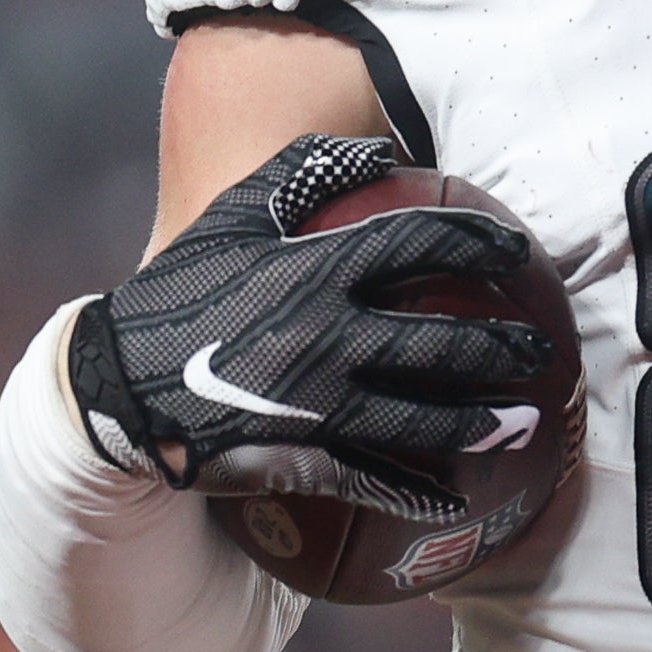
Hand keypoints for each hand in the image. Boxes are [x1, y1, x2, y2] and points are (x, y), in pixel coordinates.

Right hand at [67, 134, 554, 521]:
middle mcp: (322, 334)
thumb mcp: (231, 215)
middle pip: (437, 340)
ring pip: (417, 417)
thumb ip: (304, 171)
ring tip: (522, 426)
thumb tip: (379, 147)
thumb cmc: (177, 289)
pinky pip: (369, 480)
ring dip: (478, 424)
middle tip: (540, 350)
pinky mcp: (295, 454)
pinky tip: (457, 503)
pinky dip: (415, 493)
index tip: (516, 250)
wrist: (110, 385)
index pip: (417, 243)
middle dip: (500, 347)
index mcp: (311, 268)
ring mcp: (312, 402)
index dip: (476, 241)